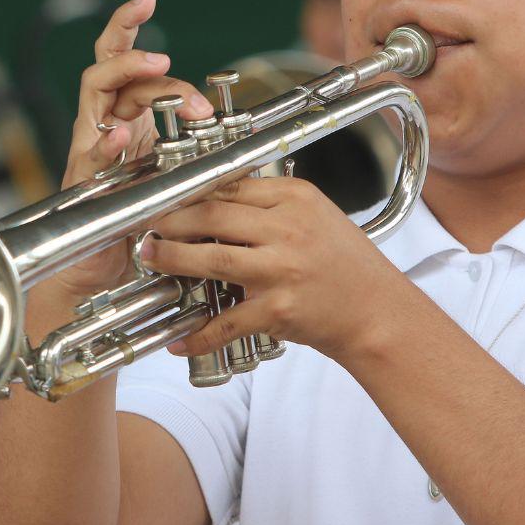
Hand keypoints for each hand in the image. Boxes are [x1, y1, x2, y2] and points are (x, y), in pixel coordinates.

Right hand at [43, 0, 213, 300]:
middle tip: (173, 64)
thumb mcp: (176, 171)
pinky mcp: (82, 180)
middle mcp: (102, 123)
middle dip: (140, 56)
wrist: (102, 267)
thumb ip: (195, 147)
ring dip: (126, 76)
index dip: (130, 26)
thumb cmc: (139, 219)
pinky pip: (88, 153)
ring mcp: (88, 148)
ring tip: (157, 69)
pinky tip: (120, 138)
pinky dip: (104, 143)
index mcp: (126, 115)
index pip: (123, 59)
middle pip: (108, 67)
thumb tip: (236, 132)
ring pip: (94, 92)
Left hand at [142, 176, 414, 361]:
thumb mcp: (315, 216)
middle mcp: (288, 228)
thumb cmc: (346, 264)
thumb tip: (214, 198)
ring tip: (152, 257)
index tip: (167, 198)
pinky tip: (179, 339)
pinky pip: (226, 321)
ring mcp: (282, 270)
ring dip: (172, 259)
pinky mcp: (278, 310)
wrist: (376, 312)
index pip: (230, 185)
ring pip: (210, 259)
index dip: (190, 192)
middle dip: (170, 221)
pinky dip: (198, 333)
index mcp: (296, 198)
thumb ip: (271, 204)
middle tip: (148, 227)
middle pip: (212, 215)